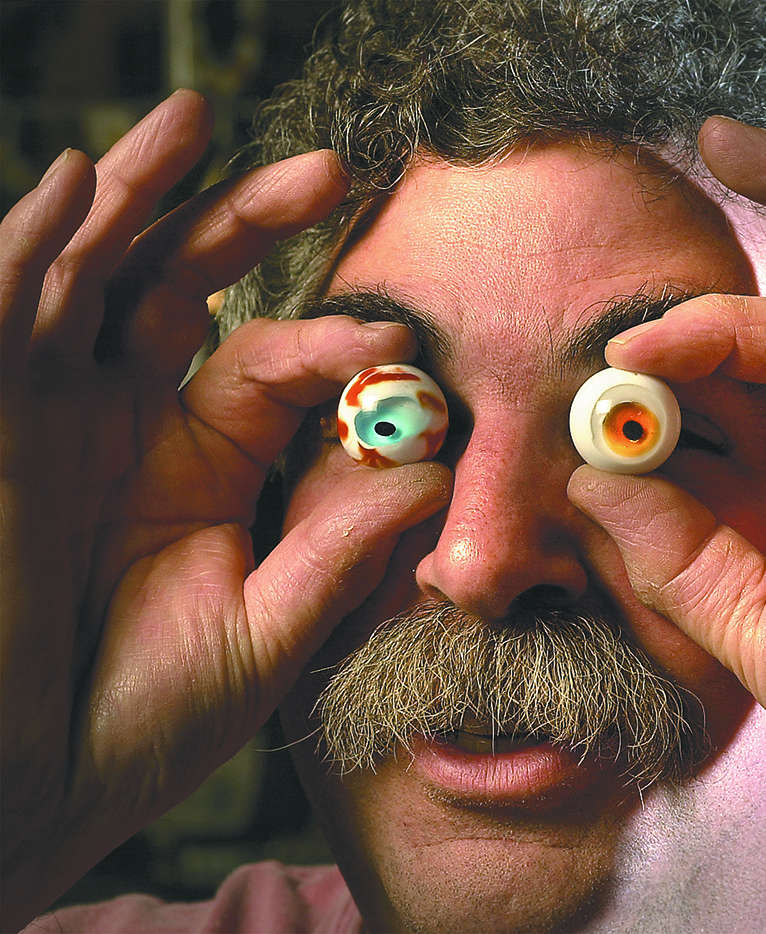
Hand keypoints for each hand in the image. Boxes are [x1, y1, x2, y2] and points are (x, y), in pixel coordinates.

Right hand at [0, 92, 449, 929]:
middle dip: (245, 222)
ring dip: (139, 197)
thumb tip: (432, 474)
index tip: (400, 346)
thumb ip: (338, 553)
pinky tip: (77, 183)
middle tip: (325, 173)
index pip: (273, 366)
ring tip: (189, 119)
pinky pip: (10, 309)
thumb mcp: (263, 634)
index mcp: (205, 465)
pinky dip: (35, 242)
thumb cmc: (139, 722)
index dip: (333, 346)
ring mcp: (55, 413)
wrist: (35, 786)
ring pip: (96, 274)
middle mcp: (132, 421)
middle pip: (188, 289)